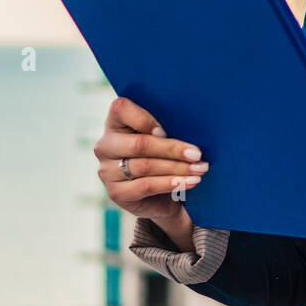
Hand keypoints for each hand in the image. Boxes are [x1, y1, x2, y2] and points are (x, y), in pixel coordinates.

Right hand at [93, 96, 207, 222]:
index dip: (144, 119)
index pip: (120, 109)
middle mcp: (106, 146)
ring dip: (177, 168)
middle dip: (172, 149)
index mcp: (115, 123)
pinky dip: (171, 183)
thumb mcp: (165, 137)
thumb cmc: (165, 156)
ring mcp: (108, 171)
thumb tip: (192, 127)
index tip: (166, 130)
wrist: (162, 196)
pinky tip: (190, 181)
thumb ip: (167, 129)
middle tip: (197, 154)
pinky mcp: (116, 193)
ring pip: (145, 166)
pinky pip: (146, 186)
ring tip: (199, 169)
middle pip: (139, 144)